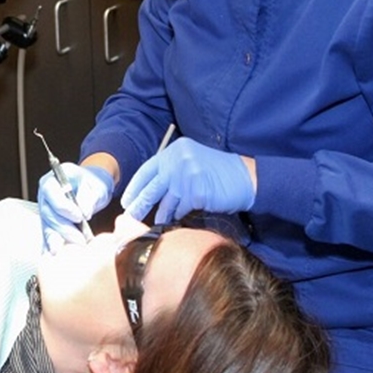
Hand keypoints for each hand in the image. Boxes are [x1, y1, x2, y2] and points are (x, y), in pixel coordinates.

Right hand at [38, 163, 113, 251]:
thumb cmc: (91, 183)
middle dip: (63, 227)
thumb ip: (88, 197)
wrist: (91, 189)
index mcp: (54, 179)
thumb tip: (84, 211)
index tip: (78, 216)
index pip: (50, 191)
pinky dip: (53, 245)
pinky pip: (48, 234)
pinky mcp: (49, 222)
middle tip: (80, 238)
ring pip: (47, 226)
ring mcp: (46, 209)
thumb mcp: (94, 185)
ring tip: (73, 247)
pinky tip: (56, 254)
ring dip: (60, 239)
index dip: (63, 206)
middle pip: (48, 212)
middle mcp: (46, 195)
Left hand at [120, 137, 255, 223]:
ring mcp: (187, 177)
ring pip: (165, 201)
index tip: (127, 199)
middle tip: (130, 215)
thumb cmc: (218, 171)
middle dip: (139, 204)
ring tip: (154, 221)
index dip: (135, 187)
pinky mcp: (197, 193)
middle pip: (151, 187)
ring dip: (159, 213)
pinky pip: (181, 209)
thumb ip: (171, 170)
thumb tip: (150, 188)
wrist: (245, 177)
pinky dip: (178, 215)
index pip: (146, 170)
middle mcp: (178, 161)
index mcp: (174, 151)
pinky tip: (176, 218)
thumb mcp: (190, 160)